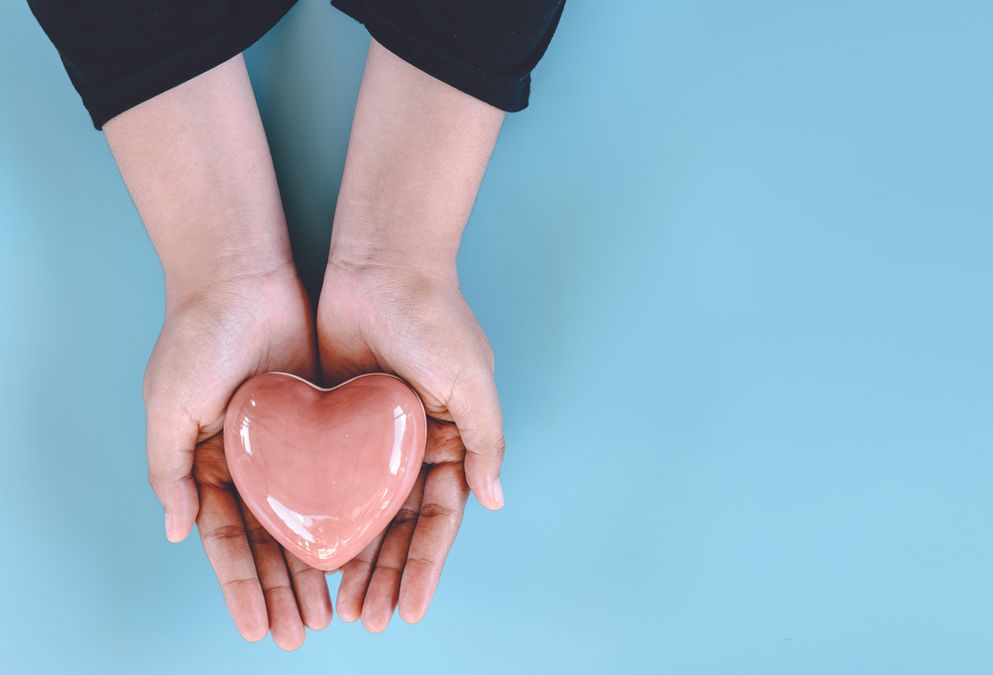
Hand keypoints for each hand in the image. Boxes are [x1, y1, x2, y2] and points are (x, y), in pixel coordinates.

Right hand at [144, 269, 330, 647]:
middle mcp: (250, 463)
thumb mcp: (168, 406)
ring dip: (318, 564)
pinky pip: (341, 476)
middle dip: (285, 589)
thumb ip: (167, 470)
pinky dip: (349, 513)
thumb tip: (179, 532)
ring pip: (308, 516)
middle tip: (303, 633)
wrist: (243, 273)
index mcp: (207, 466)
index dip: (243, 587)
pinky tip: (362, 549)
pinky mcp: (325, 421)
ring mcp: (289, 444)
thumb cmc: (196, 338)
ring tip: (335, 610)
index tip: (257, 629)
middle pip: (270, 540)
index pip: (228, 542)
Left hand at [316, 262, 504, 629]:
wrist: (381, 262)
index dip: (425, 567)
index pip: (440, 519)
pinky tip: (305, 553)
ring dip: (353, 559)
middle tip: (365, 619)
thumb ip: (485, 442)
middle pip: (399, 527)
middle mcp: (414, 447)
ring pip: (360, 513)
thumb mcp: (473, 381)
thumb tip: (494, 500)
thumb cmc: (435, 318)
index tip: (408, 609)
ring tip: (337, 605)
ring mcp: (372, 438)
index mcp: (452, 442)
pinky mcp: (333, 421)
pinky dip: (319, 517)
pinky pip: (324, 479)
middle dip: (385, 575)